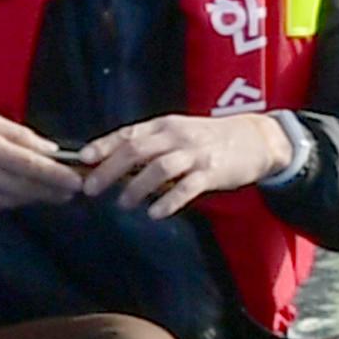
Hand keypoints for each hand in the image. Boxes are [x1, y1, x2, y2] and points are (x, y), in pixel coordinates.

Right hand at [0, 110, 81, 214]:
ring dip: (38, 197)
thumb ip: (20, 134)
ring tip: (58, 193)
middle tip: (76, 189)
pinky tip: (28, 194)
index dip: (57, 176)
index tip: (77, 180)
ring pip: (16, 200)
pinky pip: (0, 206)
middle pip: (27, 187)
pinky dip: (17, 200)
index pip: (30, 165)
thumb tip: (52, 151)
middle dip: (54, 190)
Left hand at [78, 111, 297, 218]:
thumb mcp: (178, 133)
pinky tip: (154, 213)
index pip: (128, 133)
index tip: (82, 158)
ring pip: (159, 168)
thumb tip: (113, 164)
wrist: (256, 138)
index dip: (103, 145)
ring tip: (122, 204)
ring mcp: (195, 154)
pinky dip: (168, 201)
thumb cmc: (210, 139)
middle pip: (137, 150)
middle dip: (110, 169)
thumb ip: (151, 146)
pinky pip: (187, 187)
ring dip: (136, 187)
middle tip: (91, 188)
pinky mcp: (212, 172)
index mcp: (165, 125)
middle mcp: (177, 136)